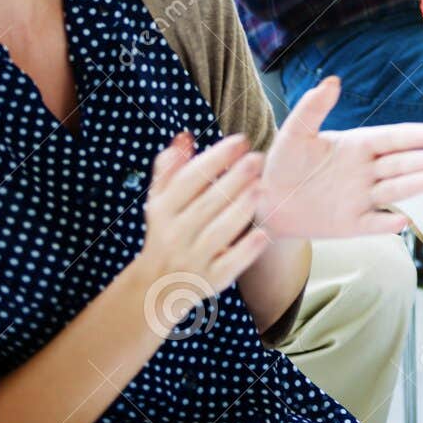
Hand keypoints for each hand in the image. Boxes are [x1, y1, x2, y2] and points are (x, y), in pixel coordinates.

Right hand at [135, 132, 271, 314]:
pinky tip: (263, 232)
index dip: (216, 158)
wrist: (158, 285)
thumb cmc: (168, 230)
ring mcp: (193, 259)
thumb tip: (185, 137)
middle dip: (234, 178)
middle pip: (207, 203)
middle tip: (258, 158)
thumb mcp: (162, 201)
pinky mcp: (211, 280)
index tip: (240, 140)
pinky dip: (247, 249)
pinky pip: (231, 263)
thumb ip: (172, 168)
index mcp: (164, 210)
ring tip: (262, 186)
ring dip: (241, 208)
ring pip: (219, 231)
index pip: (190, 179)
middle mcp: (175, 235)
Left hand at [256, 77, 422, 238]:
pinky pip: (373, 223)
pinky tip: (402, 220)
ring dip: (413, 185)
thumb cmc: (284, 163)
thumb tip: (332, 80)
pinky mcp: (352, 224)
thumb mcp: (295, 133)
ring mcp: (362, 198)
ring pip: (392, 190)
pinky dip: (387, 223)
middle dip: (422, 160)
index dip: (412, 136)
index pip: (391, 139)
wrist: (268, 202)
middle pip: (399, 164)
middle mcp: (366, 171)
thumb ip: (313, 108)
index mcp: (357, 146)